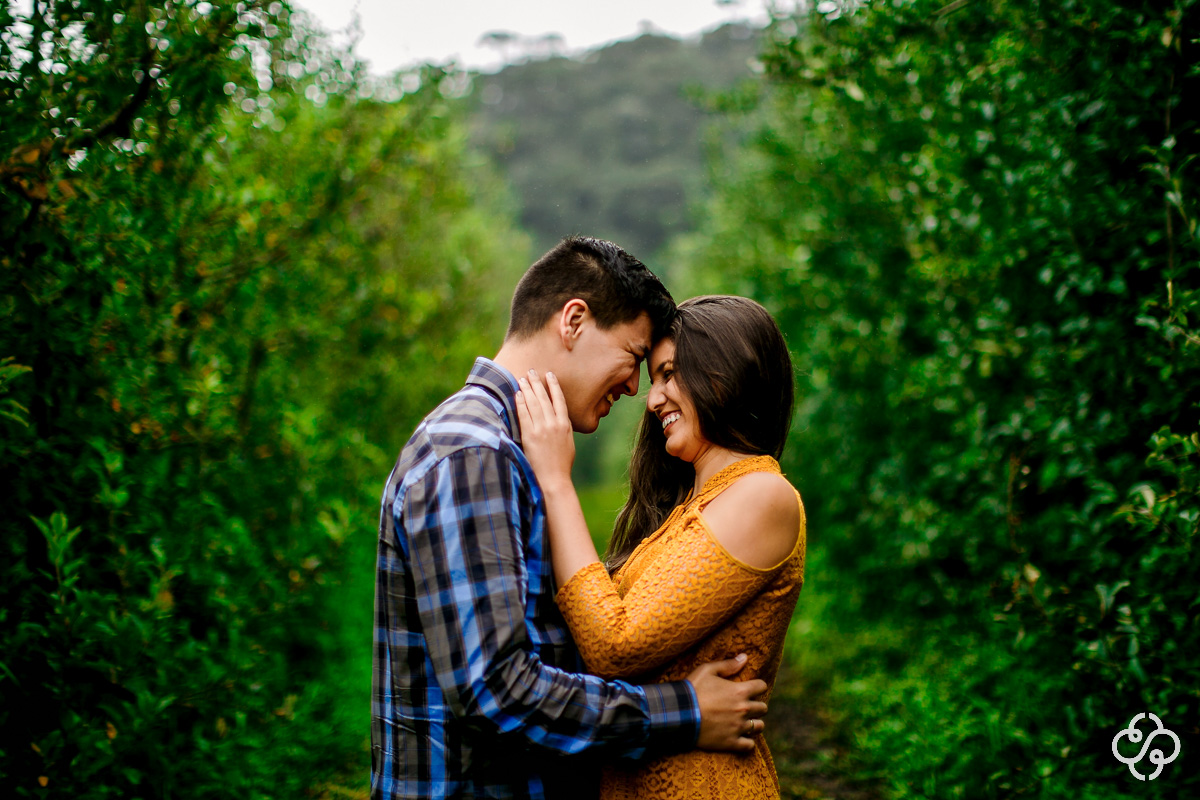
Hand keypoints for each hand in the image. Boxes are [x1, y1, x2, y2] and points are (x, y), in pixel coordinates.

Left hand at [515, 370, 575, 486]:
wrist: (554, 479)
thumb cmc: (561, 464)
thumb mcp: (568, 442)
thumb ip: (562, 427)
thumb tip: (558, 418)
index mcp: (564, 425)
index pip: (559, 399)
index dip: (553, 386)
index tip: (549, 375)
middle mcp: (553, 424)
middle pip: (544, 398)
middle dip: (537, 383)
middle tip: (531, 371)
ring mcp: (541, 429)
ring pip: (534, 403)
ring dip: (527, 389)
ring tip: (522, 378)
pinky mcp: (530, 436)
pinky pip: (524, 414)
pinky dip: (521, 403)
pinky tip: (517, 394)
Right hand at [688, 655, 768, 752]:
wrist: (679, 713)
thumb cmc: (693, 690)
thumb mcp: (707, 671)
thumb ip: (728, 665)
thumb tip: (744, 657)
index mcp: (740, 691)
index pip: (762, 686)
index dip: (757, 686)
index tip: (751, 688)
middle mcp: (743, 709)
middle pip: (763, 707)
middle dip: (756, 705)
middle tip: (746, 705)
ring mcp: (738, 727)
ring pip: (759, 726)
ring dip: (754, 723)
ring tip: (745, 722)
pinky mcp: (731, 742)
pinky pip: (749, 745)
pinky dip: (747, 742)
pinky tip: (740, 737)